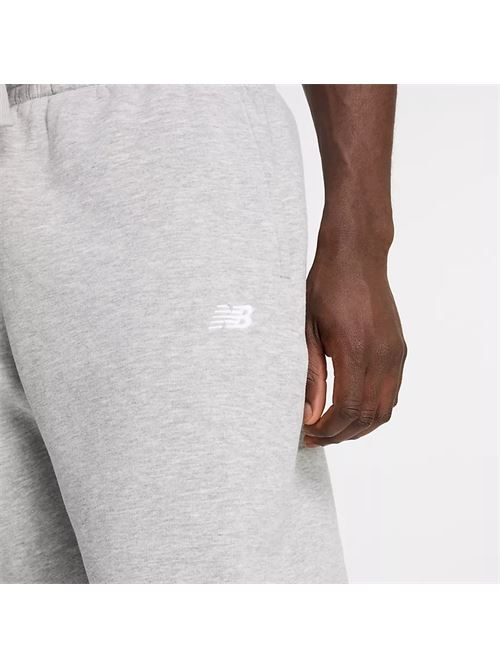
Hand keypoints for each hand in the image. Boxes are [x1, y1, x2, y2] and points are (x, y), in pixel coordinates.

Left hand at [303, 242, 406, 446]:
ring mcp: (394, 354)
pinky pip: (391, 393)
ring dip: (358, 427)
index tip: (308, 432)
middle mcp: (382, 357)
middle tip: (315, 436)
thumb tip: (309, 414)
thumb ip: (309, 375)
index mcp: (355, 351)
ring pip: (384, 410)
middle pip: (368, 417)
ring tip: (330, 427)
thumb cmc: (326, 288)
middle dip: (340, 434)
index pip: (348, 410)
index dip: (328, 430)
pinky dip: (372, 410)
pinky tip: (349, 408)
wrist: (356, 257)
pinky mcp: (399, 351)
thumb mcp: (307, 330)